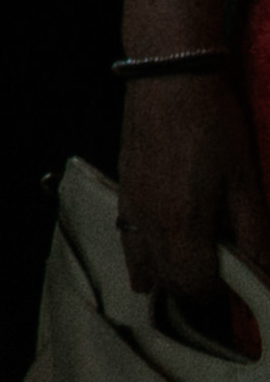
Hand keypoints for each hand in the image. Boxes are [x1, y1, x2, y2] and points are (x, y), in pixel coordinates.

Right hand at [124, 72, 269, 329]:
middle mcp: (150, 222)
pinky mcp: (125, 192)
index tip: (241, 295)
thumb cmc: (214, 128)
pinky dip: (139, 264)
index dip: (221, 298)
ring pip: (146, 266)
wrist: (169, 82)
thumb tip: (265, 278)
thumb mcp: (246, 182)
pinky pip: (127, 241)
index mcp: (183, 223)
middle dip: (197, 294)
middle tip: (225, 289)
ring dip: (170, 282)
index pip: (196, 285)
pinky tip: (146, 277)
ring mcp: (132, 207)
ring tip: (194, 282)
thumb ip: (255, 236)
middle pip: (169, 281)